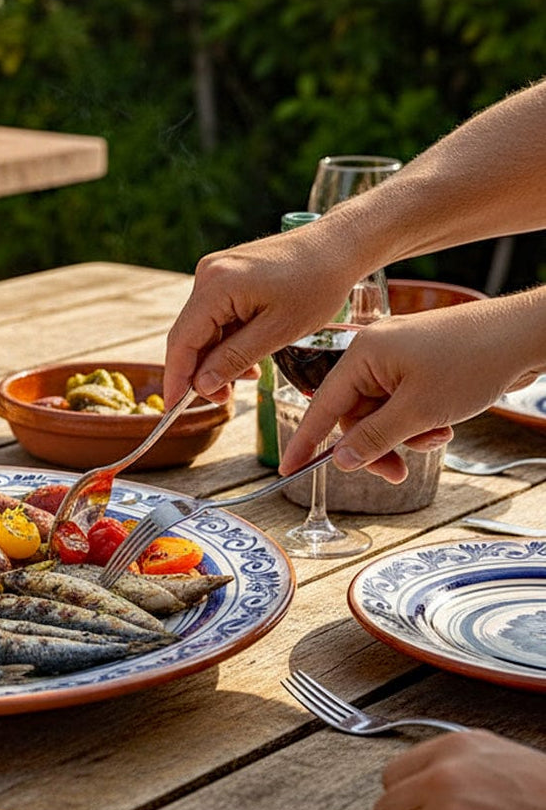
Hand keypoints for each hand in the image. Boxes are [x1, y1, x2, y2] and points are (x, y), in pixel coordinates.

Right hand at [162, 224, 360, 405]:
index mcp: (216, 286)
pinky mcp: (226, 274)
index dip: (176, 378)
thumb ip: (234, 359)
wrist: (338, 246)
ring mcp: (215, 272)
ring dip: (217, 356)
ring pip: (203, 327)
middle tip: (223, 399)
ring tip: (247, 377)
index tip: (173, 409)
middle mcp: (208, 274)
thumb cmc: (316, 285)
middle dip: (201, 371)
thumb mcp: (278, 332)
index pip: (182, 341)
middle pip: (188, 335)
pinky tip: (248, 353)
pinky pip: (215, 314)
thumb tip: (201, 385)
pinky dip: (227, 338)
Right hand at [278, 294, 545, 481]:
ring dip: (405, 435)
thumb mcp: (418, 411)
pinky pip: (403, 403)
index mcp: (362, 355)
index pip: (321, 405)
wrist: (525, 335)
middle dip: (377, 445)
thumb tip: (340, 459)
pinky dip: (419, 421)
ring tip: (437, 437)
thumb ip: (373, 438)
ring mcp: (398, 358)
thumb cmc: (472, 362)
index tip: (288, 468)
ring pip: (382, 413)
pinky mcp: (420, 364)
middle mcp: (374, 353)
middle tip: (396, 473)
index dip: (305, 441)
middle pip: (355, 415)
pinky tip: (443, 425)